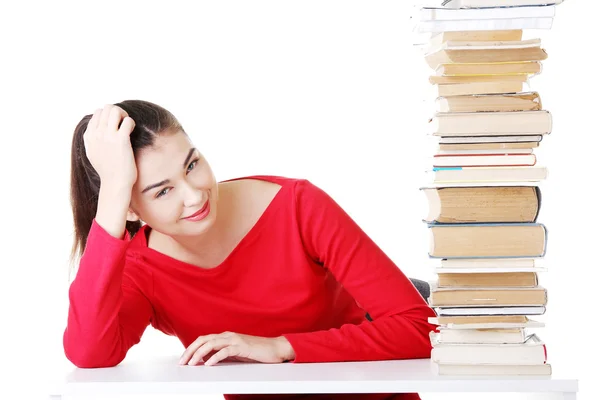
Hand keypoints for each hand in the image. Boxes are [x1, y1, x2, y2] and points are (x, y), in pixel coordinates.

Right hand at [84, 104, 136, 189]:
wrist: (115, 183)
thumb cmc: (107, 171)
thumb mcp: (92, 153)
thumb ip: (91, 140)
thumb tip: (93, 131)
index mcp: (89, 136)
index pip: (97, 114)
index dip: (108, 116)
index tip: (115, 125)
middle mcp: (97, 134)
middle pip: (106, 108)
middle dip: (117, 112)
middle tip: (123, 122)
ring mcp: (108, 136)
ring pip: (115, 110)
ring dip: (124, 114)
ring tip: (127, 125)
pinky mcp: (121, 140)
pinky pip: (127, 120)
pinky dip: (131, 122)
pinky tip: (132, 130)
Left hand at [179, 332, 295, 365]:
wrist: (275, 348)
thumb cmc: (257, 352)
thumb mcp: (236, 353)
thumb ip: (222, 354)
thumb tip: (206, 360)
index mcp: (226, 336)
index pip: (203, 339)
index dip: (191, 348)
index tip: (183, 359)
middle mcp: (228, 335)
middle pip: (203, 340)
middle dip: (190, 350)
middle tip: (182, 362)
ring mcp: (235, 340)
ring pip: (211, 344)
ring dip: (199, 354)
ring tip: (191, 363)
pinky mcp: (242, 347)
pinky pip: (225, 351)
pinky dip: (215, 357)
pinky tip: (208, 364)